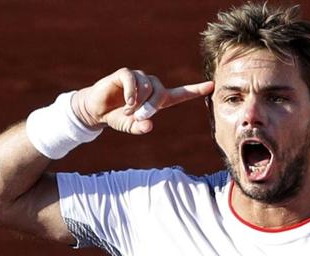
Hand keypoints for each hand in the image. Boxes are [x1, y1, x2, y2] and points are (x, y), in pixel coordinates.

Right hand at [72, 68, 213, 134]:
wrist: (96, 110)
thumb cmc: (118, 117)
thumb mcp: (130, 126)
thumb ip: (140, 127)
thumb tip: (148, 125)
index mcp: (158, 99)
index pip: (181, 93)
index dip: (196, 90)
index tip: (212, 86)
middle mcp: (150, 86)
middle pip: (160, 91)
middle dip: (152, 106)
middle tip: (139, 116)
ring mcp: (138, 78)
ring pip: (147, 86)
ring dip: (138, 101)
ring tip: (128, 109)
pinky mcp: (124, 74)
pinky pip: (132, 79)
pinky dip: (131, 92)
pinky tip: (127, 102)